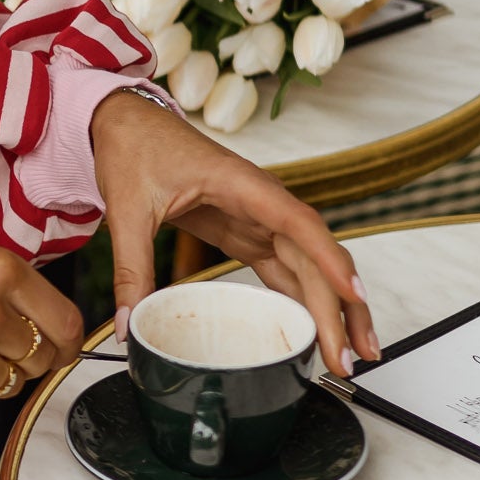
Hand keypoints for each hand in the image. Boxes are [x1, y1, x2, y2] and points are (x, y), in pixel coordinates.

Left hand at [90, 89, 380, 377]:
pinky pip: (286, 269)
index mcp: (244, 186)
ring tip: (348, 354)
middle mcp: (264, 203)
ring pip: (310, 267)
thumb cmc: (137, 149)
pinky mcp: (248, 232)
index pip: (300, 225)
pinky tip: (315, 332)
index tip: (352, 297)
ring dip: (332, 310)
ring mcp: (261, 219)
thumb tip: (129, 323)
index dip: (330, 262)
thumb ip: (132, 269)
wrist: (128, 124)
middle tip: (352, 356)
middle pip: (317, 257)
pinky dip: (304, 300)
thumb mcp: (128, 210)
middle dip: (340, 308)